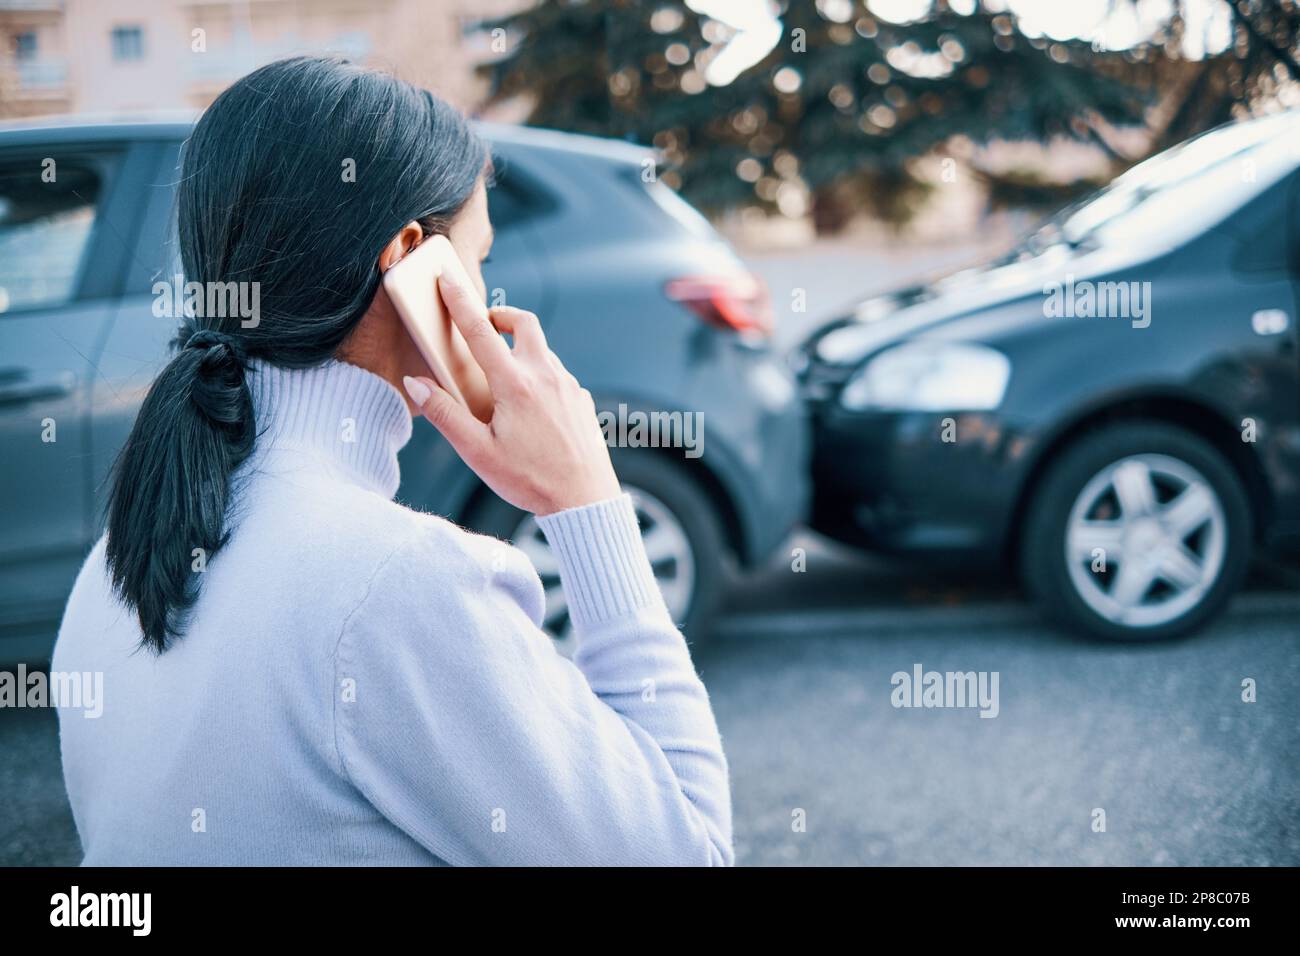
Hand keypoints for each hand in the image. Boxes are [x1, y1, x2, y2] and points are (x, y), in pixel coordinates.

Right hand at [403, 271, 620, 515]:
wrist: (585, 502)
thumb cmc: (530, 481)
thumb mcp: (478, 453)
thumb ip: (445, 415)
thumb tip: (417, 383)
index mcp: (515, 385)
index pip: (480, 331)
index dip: (460, 302)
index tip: (447, 280)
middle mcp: (545, 376)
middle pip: (524, 323)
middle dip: (501, 315)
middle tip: (483, 325)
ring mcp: (568, 386)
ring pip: (542, 349)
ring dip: (519, 348)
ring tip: (501, 375)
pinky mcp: (581, 399)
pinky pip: (557, 374)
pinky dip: (538, 373)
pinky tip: (528, 404)